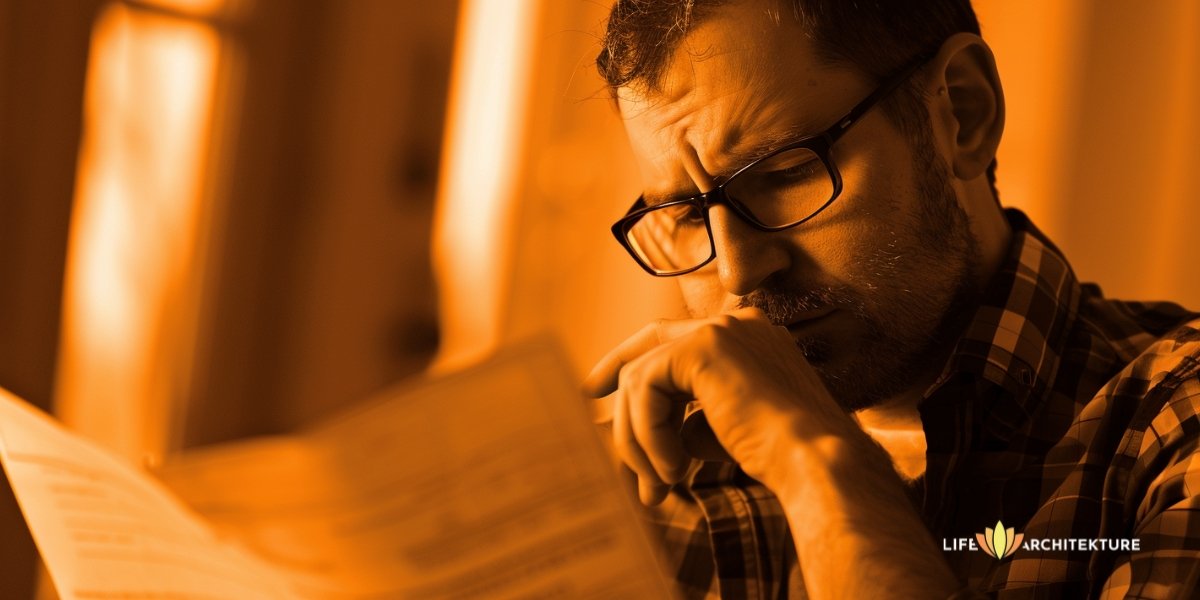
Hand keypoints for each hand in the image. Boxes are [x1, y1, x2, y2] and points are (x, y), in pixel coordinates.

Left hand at [583, 307, 863, 504]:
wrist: (812, 462)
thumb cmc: (778, 456)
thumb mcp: (722, 432)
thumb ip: (685, 421)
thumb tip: (636, 439)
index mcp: (746, 336)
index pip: (671, 338)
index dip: (629, 360)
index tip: (596, 390)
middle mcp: (734, 321)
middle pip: (650, 347)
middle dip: (619, 389)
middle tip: (609, 434)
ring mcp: (719, 328)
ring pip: (642, 377)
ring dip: (640, 438)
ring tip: (663, 484)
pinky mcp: (703, 346)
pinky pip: (646, 387)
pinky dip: (649, 434)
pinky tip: (675, 469)